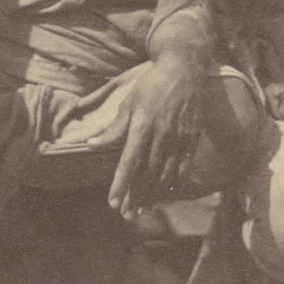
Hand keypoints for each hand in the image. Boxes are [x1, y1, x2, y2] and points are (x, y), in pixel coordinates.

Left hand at [86, 55, 204, 217]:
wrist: (184, 69)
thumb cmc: (152, 84)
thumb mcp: (128, 101)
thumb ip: (113, 128)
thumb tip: (92, 145)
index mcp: (143, 125)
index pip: (130, 162)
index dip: (121, 184)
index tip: (112, 202)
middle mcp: (162, 135)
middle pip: (148, 174)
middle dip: (136, 196)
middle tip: (126, 214)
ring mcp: (179, 138)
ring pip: (166, 175)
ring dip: (154, 195)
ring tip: (144, 210)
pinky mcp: (191, 139)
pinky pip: (184, 168)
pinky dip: (176, 185)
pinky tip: (168, 196)